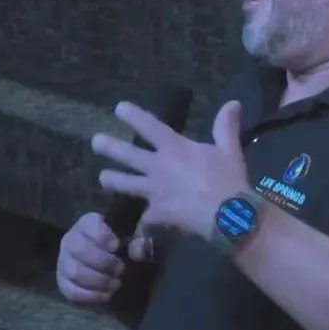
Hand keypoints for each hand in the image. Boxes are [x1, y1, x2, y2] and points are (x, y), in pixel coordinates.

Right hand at [55, 212, 151, 303]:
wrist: (109, 263)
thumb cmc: (122, 246)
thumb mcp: (134, 237)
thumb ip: (140, 239)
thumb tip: (137, 251)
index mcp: (88, 224)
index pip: (89, 224)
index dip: (102, 235)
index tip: (117, 246)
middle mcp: (71, 240)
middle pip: (79, 249)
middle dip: (104, 262)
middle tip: (121, 269)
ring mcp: (64, 261)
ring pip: (74, 271)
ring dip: (98, 281)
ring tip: (116, 284)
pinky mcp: (63, 281)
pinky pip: (70, 290)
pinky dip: (89, 296)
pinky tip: (105, 296)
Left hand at [91, 99, 249, 240]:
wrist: (227, 215)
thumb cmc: (228, 179)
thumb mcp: (229, 149)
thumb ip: (225, 126)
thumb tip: (233, 103)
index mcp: (174, 148)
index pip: (149, 126)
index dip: (133, 116)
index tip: (118, 109)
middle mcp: (158, 167)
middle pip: (128, 155)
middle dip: (110, 147)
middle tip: (95, 142)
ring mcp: (154, 191)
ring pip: (126, 184)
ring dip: (113, 180)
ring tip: (103, 177)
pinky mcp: (157, 213)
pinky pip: (145, 218)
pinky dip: (143, 222)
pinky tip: (139, 226)